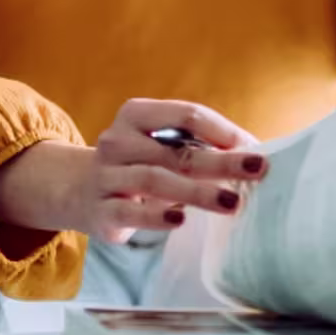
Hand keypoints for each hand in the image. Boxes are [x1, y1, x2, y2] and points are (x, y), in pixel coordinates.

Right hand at [0, 99, 267, 243]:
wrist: (78, 191)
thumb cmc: (138, 164)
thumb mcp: (159, 144)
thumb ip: (198, 145)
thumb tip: (254, 153)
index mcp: (135, 115)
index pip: (185, 114)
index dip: (221, 130)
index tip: (253, 146)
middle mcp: (117, 141)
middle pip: (176, 150)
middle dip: (221, 160)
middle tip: (257, 168)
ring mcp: (106, 176)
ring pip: (155, 180)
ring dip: (197, 192)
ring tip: (231, 202)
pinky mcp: (100, 212)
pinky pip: (129, 213)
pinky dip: (156, 216)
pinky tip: (181, 220)